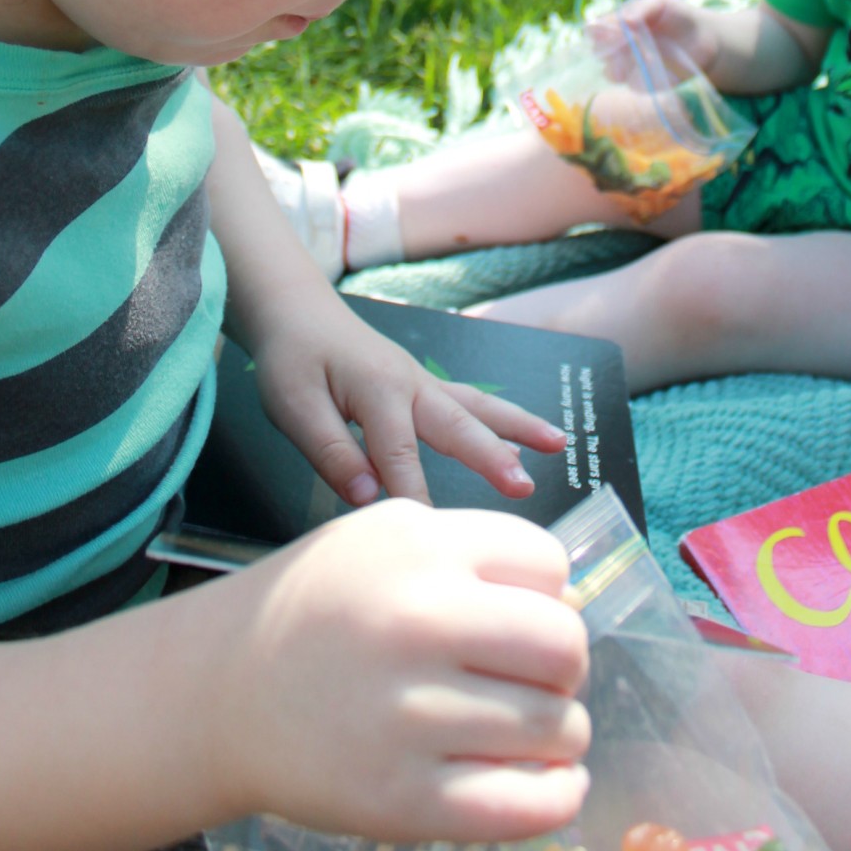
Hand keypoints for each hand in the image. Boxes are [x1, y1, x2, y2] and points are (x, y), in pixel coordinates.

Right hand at [216, 502, 589, 841]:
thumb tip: (572, 603)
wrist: (219, 692)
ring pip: (554, 726)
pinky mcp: (400, 800)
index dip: (550, 594)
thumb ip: (474, 554)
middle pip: (563, 644)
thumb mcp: (384, 539)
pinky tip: (549, 783)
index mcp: (418, 548)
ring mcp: (408, 716)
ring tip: (534, 732)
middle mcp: (416, 623)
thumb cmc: (317, 610)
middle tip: (540, 679)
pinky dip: (555, 797)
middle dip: (566, 665)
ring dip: (562, 732)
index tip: (526, 617)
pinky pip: (523, 805)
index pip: (548, 565)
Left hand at [251, 293, 566, 507]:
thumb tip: (367, 496)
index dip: (413, 500)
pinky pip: (471, 400)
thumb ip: (332, 452)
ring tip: (558, 444)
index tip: (432, 539)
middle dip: (492, 457)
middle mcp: (411, 383)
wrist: (297, 311)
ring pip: (477, 406)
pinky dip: (502, 416)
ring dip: (517, 426)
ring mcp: (422, 381)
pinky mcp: (423, 384)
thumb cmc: (292, 358)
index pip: (399, 459)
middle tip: (524, 487)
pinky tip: (524, 435)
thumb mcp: (293, 406)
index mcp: (378, 391)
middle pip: (458, 425)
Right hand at [590, 0, 720, 79]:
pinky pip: (633, 86)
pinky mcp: (643, 84)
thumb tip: (624, 19)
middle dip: (611, 49)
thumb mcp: (661, 2)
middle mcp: (618, 47)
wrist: (704, 39)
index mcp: (617, 25)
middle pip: (599, 53)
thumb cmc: (678, 15)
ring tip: (649, 57)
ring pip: (612, 73)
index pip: (594, 30)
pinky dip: (640, 80)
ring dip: (625, 67)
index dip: (599, 31)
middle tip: (633, 42)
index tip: (614, 30)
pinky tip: (656, 69)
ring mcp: (629, 67)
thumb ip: (643, 8)